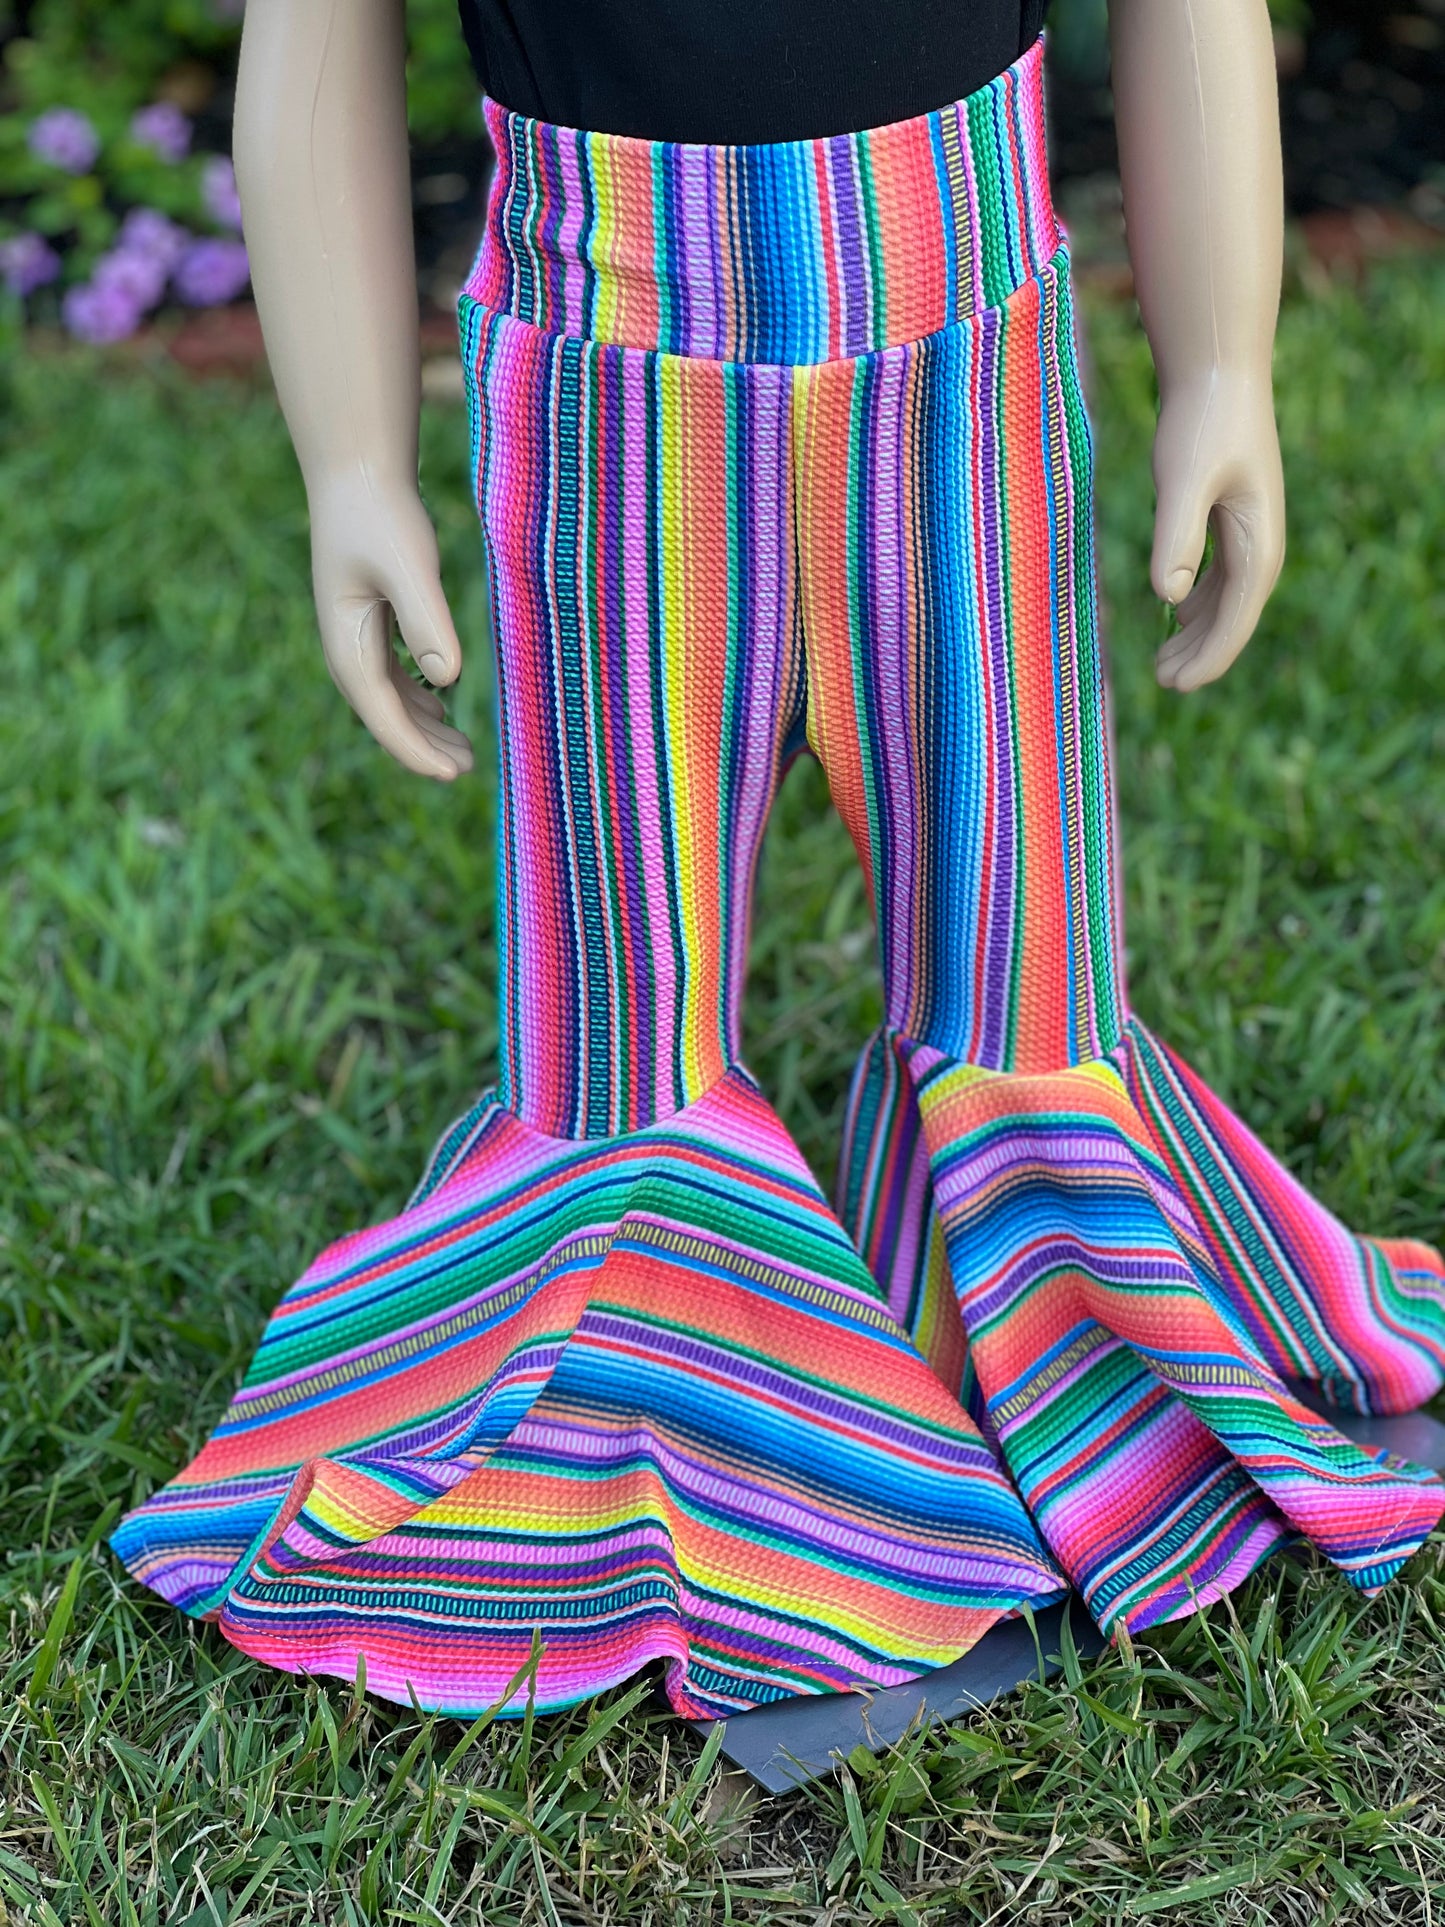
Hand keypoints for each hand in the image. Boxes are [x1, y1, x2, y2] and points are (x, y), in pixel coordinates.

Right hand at [306, 466, 474, 779]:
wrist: (356, 470)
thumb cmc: (381, 514)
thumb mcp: (409, 566)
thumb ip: (426, 620)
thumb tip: (448, 680)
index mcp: (347, 642)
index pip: (382, 714)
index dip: (415, 750)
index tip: (452, 775)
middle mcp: (345, 646)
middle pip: (385, 715)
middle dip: (423, 747)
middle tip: (468, 768)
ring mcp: (355, 634)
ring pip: (389, 698)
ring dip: (422, 726)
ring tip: (463, 749)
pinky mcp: (369, 619)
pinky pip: (390, 675)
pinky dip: (416, 698)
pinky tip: (440, 705)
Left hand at [1149, 369, 1285, 691]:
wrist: (1218, 370)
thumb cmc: (1201, 422)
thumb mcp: (1183, 479)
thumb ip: (1177, 536)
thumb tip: (1167, 598)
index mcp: (1258, 545)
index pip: (1236, 620)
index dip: (1208, 658)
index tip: (1176, 686)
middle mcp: (1261, 544)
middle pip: (1233, 618)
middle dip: (1200, 655)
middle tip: (1162, 682)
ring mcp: (1249, 531)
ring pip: (1226, 600)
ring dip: (1197, 633)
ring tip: (1163, 661)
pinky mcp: (1231, 517)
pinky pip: (1220, 576)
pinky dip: (1198, 601)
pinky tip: (1176, 611)